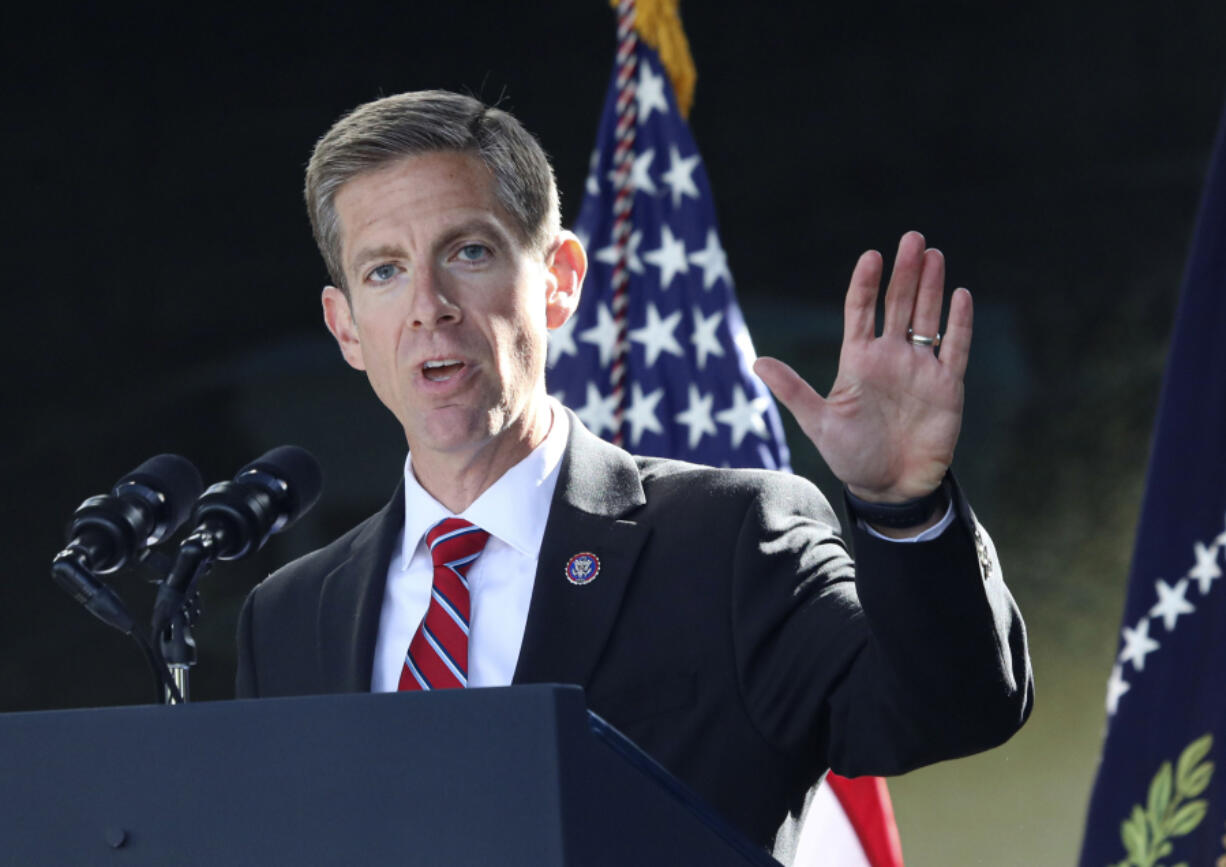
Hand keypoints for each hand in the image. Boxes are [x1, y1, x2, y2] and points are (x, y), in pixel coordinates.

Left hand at [754, 231, 970, 502]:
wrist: (889, 487)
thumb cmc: (851, 456)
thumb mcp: (818, 423)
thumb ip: (793, 390)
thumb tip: (756, 363)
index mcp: (858, 361)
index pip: (860, 311)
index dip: (865, 284)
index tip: (871, 256)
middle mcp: (890, 357)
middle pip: (898, 305)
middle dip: (905, 272)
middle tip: (912, 239)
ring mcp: (920, 369)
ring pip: (927, 317)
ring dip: (931, 287)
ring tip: (934, 255)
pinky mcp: (947, 386)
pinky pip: (955, 348)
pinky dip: (958, 323)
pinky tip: (960, 295)